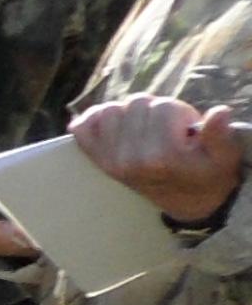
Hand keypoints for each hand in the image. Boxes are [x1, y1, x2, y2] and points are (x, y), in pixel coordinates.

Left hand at [71, 95, 244, 225]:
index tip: (187, 128)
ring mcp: (110, 160)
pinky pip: (82, 128)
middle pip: (136, 104)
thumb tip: (220, 112)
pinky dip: (93, 119)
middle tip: (168, 127)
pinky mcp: (99, 161)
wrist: (188, 201)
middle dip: (155, 109)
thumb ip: (220, 135)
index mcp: (161, 157)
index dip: (180, 111)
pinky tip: (114, 122)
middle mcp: (130, 159)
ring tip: (147, 126)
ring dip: (129, 112)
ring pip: (110, 110)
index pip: (163, 107)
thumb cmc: (207, 175)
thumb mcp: (223, 157)